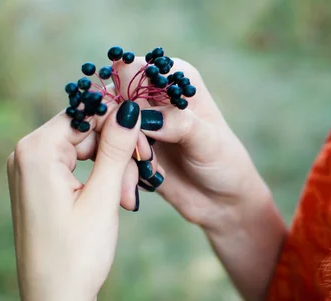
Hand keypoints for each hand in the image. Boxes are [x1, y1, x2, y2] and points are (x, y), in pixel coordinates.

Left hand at [7, 101, 154, 300]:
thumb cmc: (76, 256)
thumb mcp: (103, 198)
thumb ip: (117, 149)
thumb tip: (129, 107)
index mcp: (35, 151)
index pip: (86, 113)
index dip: (120, 125)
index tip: (145, 152)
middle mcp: (25, 155)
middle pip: (85, 131)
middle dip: (117, 153)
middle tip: (136, 188)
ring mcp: (29, 172)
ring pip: (84, 149)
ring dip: (112, 169)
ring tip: (126, 202)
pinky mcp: (38, 187)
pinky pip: (74, 166)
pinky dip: (98, 179)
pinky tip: (114, 200)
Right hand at [114, 58, 284, 300]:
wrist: (222, 202)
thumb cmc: (225, 164)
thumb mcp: (206, 141)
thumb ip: (177, 124)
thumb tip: (140, 114)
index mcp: (176, 78)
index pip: (134, 69)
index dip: (127, 94)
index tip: (136, 124)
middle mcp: (153, 95)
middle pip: (112, 98)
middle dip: (117, 130)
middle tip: (141, 155)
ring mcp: (139, 123)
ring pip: (106, 128)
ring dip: (117, 155)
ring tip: (144, 178)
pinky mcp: (129, 149)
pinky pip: (108, 153)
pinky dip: (117, 170)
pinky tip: (133, 190)